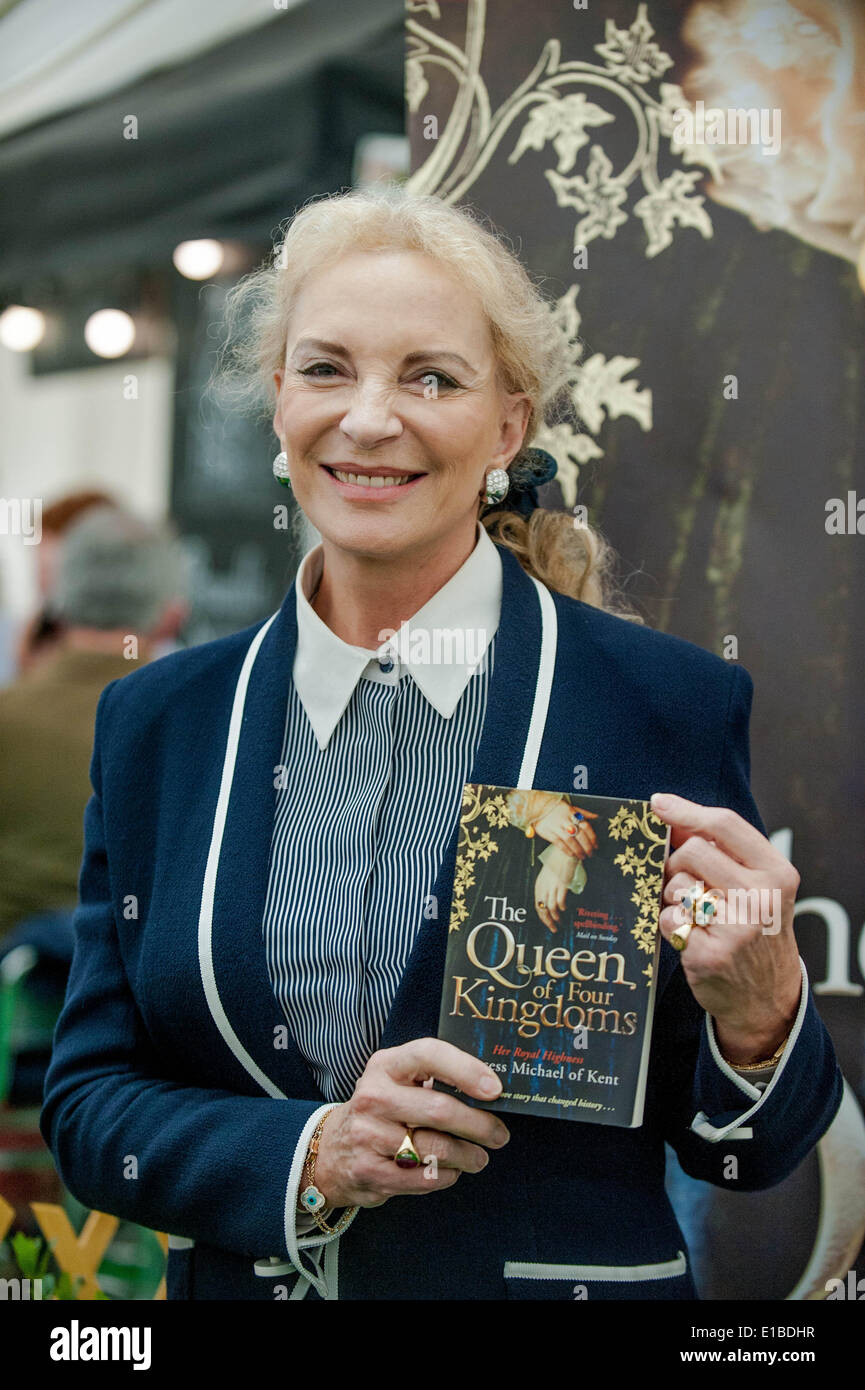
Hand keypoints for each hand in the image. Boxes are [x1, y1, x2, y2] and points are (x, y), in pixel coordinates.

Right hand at [312, 1039, 509, 1209]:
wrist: (332, 1150)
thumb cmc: (382, 1109)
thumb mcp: (397, 1081)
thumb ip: (434, 1078)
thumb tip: (491, 1089)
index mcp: (385, 1065)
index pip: (429, 1055)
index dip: (466, 1070)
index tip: (495, 1089)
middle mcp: (373, 1097)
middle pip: (439, 1110)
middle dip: (479, 1125)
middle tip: (500, 1135)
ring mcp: (368, 1135)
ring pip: (436, 1148)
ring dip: (468, 1156)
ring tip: (479, 1157)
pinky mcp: (369, 1171)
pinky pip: (424, 1177)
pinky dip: (447, 1175)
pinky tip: (452, 1171)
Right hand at [534, 800, 597, 857]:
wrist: (537, 805)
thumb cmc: (555, 807)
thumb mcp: (571, 807)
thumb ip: (584, 813)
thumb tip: (597, 817)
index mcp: (572, 813)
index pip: (586, 826)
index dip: (593, 837)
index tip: (596, 845)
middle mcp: (565, 820)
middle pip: (579, 835)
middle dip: (587, 846)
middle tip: (591, 854)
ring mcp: (556, 826)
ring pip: (570, 840)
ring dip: (578, 850)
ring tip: (583, 856)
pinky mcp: (547, 832)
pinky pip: (559, 843)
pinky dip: (567, 850)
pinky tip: (572, 854)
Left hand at [534, 862, 569, 931]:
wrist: (565, 852)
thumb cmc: (558, 864)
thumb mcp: (548, 877)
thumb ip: (548, 888)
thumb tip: (551, 902)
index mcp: (539, 885)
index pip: (537, 905)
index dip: (542, 917)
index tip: (548, 924)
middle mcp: (544, 886)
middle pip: (543, 909)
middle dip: (548, 921)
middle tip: (554, 929)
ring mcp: (552, 886)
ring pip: (551, 907)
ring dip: (555, 917)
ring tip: (560, 922)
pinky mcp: (562, 884)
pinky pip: (560, 901)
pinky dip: (562, 907)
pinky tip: (565, 909)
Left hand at [651, 793, 801, 1063]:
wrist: (767, 996)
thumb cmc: (756, 929)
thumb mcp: (758, 887)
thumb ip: (724, 851)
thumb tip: (673, 816)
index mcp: (777, 873)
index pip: (726, 825)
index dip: (686, 810)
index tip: (658, 803)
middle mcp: (761, 898)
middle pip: (692, 852)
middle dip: (676, 863)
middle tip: (681, 881)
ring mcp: (737, 929)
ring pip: (677, 886)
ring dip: (673, 897)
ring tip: (692, 913)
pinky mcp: (710, 955)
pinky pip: (669, 920)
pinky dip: (670, 924)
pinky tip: (689, 934)